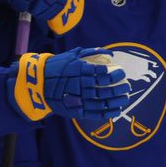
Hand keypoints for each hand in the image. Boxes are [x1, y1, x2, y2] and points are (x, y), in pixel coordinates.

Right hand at [9, 47, 130, 121]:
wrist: (37, 84)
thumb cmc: (56, 68)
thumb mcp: (71, 56)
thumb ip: (90, 53)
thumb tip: (110, 53)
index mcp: (79, 71)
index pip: (102, 73)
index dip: (115, 74)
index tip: (122, 73)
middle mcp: (80, 85)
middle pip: (106, 88)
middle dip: (120, 88)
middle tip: (128, 86)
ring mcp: (78, 99)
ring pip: (104, 102)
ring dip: (118, 100)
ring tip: (126, 98)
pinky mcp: (76, 111)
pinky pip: (96, 113)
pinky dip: (109, 112)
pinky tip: (118, 110)